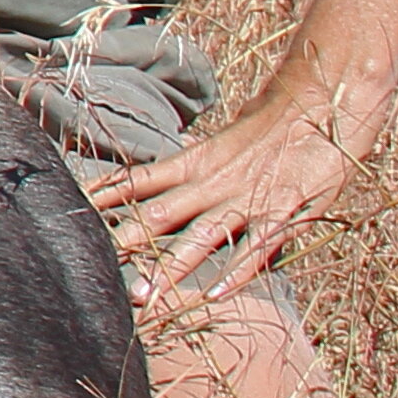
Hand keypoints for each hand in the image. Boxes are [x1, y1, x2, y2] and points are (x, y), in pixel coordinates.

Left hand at [81, 97, 361, 300]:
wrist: (322, 100)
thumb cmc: (274, 120)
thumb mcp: (228, 140)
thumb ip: (198, 161)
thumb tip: (169, 173)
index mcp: (197, 161)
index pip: (141, 180)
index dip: (107, 197)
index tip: (75, 213)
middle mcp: (213, 182)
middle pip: (161, 215)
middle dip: (129, 244)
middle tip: (96, 270)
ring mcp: (247, 199)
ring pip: (201, 238)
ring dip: (171, 268)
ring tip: (145, 295)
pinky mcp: (283, 212)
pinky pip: (256, 248)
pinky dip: (236, 273)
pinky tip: (214, 297)